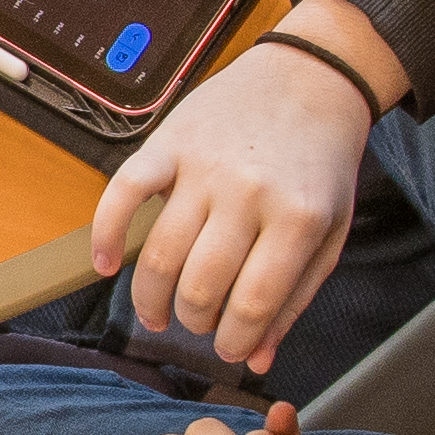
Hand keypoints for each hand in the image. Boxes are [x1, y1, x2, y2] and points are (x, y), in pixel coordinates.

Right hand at [88, 3, 389, 367]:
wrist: (311, 78)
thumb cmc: (321, 160)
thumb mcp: (329, 232)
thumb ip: (294, 296)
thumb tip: (258, 357)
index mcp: (298, 218)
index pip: (252, 303)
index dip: (234, 341)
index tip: (229, 350)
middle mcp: (249, 194)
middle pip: (201, 285)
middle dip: (193, 321)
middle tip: (195, 324)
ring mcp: (204, 167)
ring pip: (160, 254)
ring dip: (150, 298)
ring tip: (157, 313)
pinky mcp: (169, 143)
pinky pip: (123, 194)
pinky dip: (106, 234)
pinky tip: (105, 264)